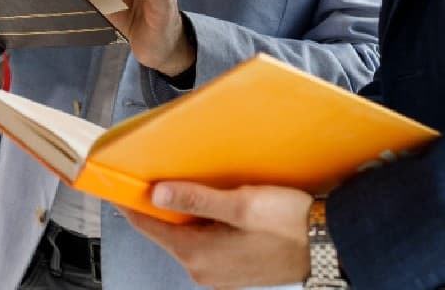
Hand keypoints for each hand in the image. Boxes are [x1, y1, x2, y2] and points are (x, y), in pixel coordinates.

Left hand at [119, 183, 312, 288]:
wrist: (329, 245)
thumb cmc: (290, 224)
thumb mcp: (241, 204)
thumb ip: (195, 198)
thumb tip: (156, 193)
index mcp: (199, 256)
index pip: (148, 226)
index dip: (130, 201)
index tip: (116, 182)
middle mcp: (203, 270)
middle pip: (165, 230)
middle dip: (158, 202)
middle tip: (153, 172)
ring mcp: (218, 273)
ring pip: (185, 235)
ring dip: (182, 211)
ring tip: (185, 182)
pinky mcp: (232, 268)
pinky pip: (205, 242)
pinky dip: (201, 222)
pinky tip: (212, 202)